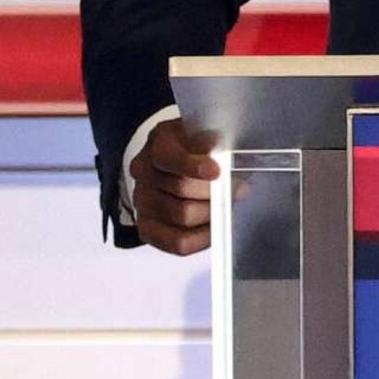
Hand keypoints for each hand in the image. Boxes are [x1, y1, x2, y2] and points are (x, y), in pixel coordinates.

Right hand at [131, 118, 221, 255]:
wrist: (183, 163)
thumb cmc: (203, 149)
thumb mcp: (212, 136)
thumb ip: (220, 146)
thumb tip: (230, 165)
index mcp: (158, 143)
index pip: (169, 158)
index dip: (192, 166)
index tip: (216, 171)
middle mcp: (143, 172)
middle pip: (180, 188)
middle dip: (215, 191)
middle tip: (237, 189)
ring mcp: (141, 200)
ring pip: (182, 216)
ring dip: (212, 212)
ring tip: (227, 205)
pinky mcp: (147, 227)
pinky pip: (176, 242)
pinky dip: (201, 238)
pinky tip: (215, 228)